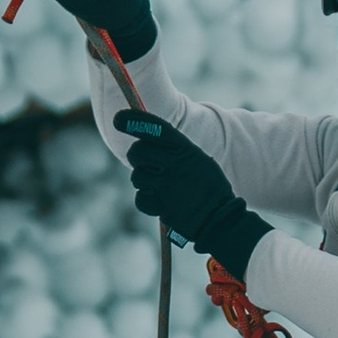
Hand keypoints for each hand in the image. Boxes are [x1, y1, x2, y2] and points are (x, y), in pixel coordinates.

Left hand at [116, 111, 267, 276]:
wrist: (218, 217)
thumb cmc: (207, 186)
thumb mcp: (197, 159)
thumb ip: (174, 148)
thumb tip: (145, 139)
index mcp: (184, 149)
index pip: (155, 128)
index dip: (134, 121)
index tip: (118, 119)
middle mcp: (173, 164)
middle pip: (137, 152)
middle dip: (137, 156)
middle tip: (148, 163)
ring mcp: (165, 185)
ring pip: (136, 176)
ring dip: (144, 181)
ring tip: (163, 187)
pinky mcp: (160, 205)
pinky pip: (140, 198)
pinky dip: (147, 200)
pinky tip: (162, 201)